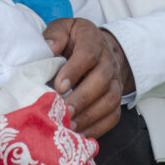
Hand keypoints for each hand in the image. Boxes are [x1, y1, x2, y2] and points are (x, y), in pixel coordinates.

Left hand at [43, 18, 134, 138]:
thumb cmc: (73, 40)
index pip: (88, 54)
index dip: (74, 70)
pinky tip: (79, 135)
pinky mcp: (116, 99)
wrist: (99, 48)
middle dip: (82, 98)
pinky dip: (97, 128)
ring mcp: (115, 81)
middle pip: (101, 79)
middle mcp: (108, 60)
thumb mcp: (63, 29)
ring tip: (69, 126)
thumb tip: (48, 48)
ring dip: (89, 115)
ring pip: (110, 100)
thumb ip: (55, 36)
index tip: (59, 86)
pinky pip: (112, 116)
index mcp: (93, 39)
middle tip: (63, 111)